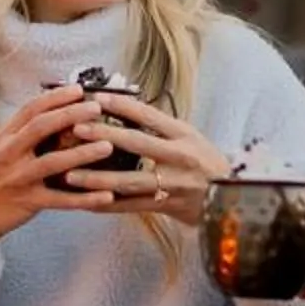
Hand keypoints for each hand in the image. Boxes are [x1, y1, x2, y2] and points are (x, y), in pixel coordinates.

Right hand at [0, 86, 117, 266]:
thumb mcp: (4, 149)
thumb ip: (27, 133)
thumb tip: (62, 114)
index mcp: (5, 137)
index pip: (31, 109)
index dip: (56, 97)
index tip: (79, 89)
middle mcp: (9, 153)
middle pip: (41, 127)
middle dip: (70, 115)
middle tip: (96, 108)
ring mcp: (18, 178)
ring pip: (52, 162)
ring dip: (81, 153)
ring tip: (108, 146)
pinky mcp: (27, 202)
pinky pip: (60, 200)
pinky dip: (84, 198)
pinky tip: (107, 195)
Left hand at [63, 93, 229, 225]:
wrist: (233, 198)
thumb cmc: (207, 164)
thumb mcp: (191, 138)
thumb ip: (161, 127)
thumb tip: (125, 108)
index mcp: (184, 135)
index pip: (149, 115)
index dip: (122, 105)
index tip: (97, 98)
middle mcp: (178, 157)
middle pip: (136, 144)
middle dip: (104, 136)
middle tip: (77, 129)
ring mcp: (172, 184)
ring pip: (129, 181)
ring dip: (98, 178)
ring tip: (71, 174)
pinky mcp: (166, 207)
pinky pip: (131, 207)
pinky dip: (107, 205)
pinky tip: (85, 202)